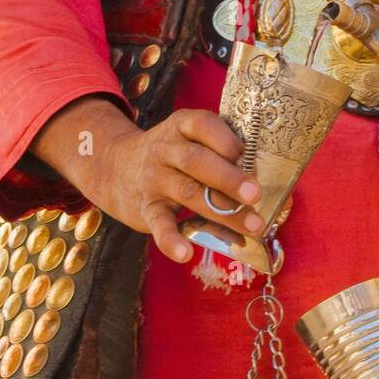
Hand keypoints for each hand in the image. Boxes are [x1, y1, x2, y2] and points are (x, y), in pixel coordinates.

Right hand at [33, 97, 263, 263]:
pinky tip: (186, 254)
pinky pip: (159, 224)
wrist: (115, 167)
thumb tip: (264, 179)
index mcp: (181, 126)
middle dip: (228, 178)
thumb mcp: (186, 139)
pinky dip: (171, 240)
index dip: (226, 139)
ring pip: (188, 193)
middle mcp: (165, 149)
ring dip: (222, 212)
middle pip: (197, 161)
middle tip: (256, 194)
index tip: (248, 156)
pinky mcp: (145, 207)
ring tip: (251, 227)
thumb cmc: (170, 155)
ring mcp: (154, 178)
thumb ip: (217, 151)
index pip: (203, 124)